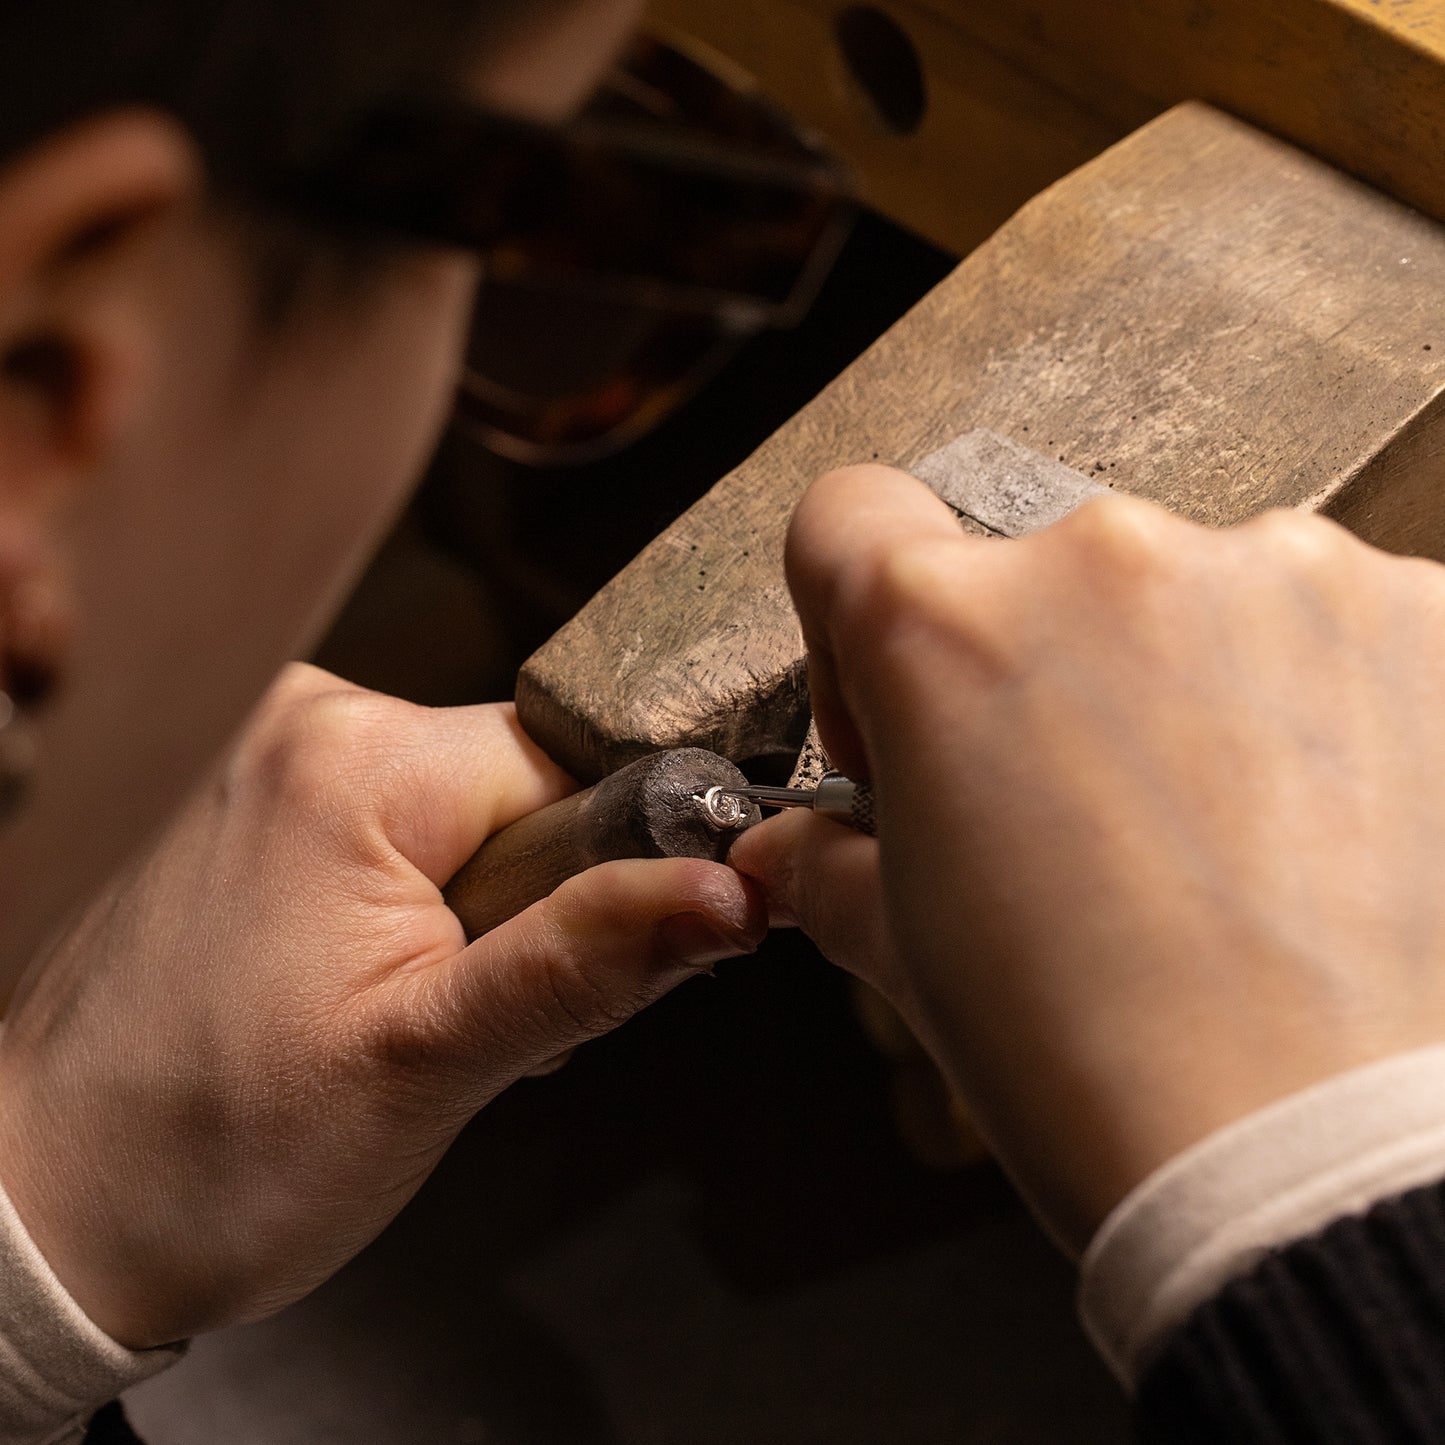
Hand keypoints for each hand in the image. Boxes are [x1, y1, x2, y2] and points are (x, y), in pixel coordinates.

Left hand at [0, 664, 763, 1346]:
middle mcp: (295, 717)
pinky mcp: (241, 793)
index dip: (592, 872)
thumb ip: (588, 962)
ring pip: (455, 808)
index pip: (566, 765)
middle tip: (450, 1008)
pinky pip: (386, 821)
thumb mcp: (432, 1064)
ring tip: (385, 1006)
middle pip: (510, 783)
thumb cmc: (209, 1152)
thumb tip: (728, 891)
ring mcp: (256, 750)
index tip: (553, 962)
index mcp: (348, 758)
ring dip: (463, 906)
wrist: (44, 1211)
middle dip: (523, 898)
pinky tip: (346, 978)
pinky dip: (401, 898)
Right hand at [732, 467, 1444, 1252]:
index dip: (854, 619)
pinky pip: (1329, 627)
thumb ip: (832, 867)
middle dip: (1035, 678)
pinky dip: (1315, 704)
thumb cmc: (1105, 1071)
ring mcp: (1280, 573)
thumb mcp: (913, 957)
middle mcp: (1106, 560)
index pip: (850, 521)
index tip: (902, 710)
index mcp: (947, 629)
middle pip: (1035, 575)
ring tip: (1216, 840)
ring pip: (1190, 598)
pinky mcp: (1422, 612)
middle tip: (1071, 817)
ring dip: (1183, 684)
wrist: (1328, 1161)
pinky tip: (1319, 830)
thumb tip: (790, 853)